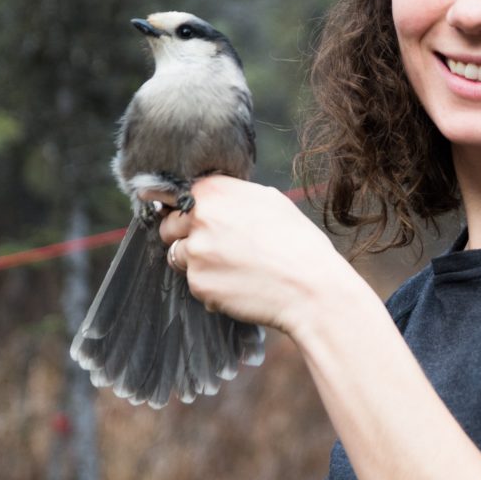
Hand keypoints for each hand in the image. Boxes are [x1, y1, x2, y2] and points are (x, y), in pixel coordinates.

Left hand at [149, 175, 358, 336]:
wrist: (311, 288)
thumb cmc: (298, 243)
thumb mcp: (270, 200)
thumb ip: (233, 195)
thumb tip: (214, 197)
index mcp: (214, 191)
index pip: (176, 196)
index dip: (184, 209)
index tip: (189, 219)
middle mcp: (199, 218)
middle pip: (169, 227)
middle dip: (184, 236)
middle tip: (215, 246)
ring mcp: (195, 252)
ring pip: (179, 256)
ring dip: (197, 263)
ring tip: (232, 267)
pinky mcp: (198, 284)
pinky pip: (195, 283)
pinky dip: (211, 286)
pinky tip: (238, 284)